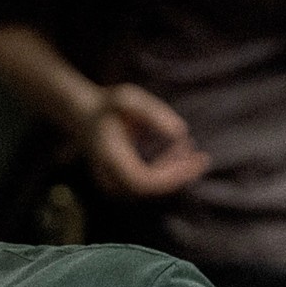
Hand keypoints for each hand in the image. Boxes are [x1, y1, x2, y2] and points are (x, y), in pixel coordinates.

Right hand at [78, 84, 210, 199]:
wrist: (84, 117)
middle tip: (200, 155)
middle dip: (179, 173)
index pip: (142, 181)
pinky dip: (168, 171)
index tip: (195, 161)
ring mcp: (113, 185)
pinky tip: (179, 151)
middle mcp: (108, 177)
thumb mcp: (129, 98)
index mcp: (109, 157)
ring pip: (152, 188)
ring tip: (187, 146)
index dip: (171, 176)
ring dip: (175, 171)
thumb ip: (154, 112)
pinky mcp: (122, 186)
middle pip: (150, 188)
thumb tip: (181, 132)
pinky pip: (150, 185)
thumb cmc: (108, 105)